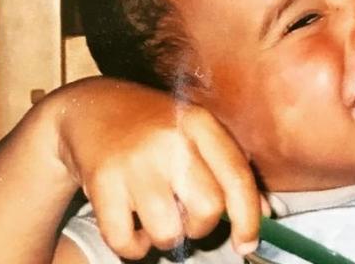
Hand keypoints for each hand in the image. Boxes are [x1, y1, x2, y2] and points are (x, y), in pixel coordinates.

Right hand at [52, 78, 265, 259]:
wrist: (90, 108)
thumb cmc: (153, 128)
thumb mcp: (194, 132)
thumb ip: (228, 169)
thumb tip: (263, 215)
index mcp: (199, 123)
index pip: (236, 177)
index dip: (248, 218)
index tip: (247, 244)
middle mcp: (170, 140)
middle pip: (208, 209)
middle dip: (200, 226)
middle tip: (184, 214)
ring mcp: (135, 161)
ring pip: (168, 232)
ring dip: (164, 238)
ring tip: (154, 216)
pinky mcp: (102, 182)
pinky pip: (126, 241)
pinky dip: (131, 246)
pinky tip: (129, 224)